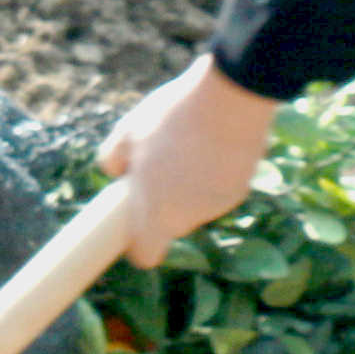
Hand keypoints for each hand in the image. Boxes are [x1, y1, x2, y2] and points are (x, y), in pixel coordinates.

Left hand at [94, 56, 279, 263]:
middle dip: (161, 204)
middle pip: (171, 225)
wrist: (229, 98)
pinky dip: (213, 174)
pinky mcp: (242, 187)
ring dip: (188, 186)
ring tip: (185, 145)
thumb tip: (115, 171)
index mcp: (157, 215)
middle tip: (154, 167)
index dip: (137, 243)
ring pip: (196, 204)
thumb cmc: (170, 118)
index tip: (131, 220)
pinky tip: (210, 142)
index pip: (146, 255)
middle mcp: (190, 219)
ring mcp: (219, 205)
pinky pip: (218, 187)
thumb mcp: (126, 133)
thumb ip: (112, 159)